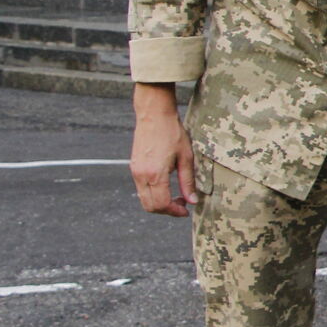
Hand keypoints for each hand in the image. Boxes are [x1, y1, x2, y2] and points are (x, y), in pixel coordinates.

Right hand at [130, 83, 197, 216]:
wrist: (154, 115)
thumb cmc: (172, 133)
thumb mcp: (186, 157)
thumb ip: (187, 181)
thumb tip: (192, 201)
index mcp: (155, 174)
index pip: (161, 204)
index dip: (175, 211)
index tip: (186, 210)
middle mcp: (141, 175)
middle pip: (150, 206)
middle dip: (167, 210)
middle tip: (183, 204)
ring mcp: (135, 171)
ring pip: (144, 199)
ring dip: (160, 203)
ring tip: (177, 195)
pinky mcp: (134, 167)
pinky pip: (141, 189)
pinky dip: (153, 194)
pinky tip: (167, 186)